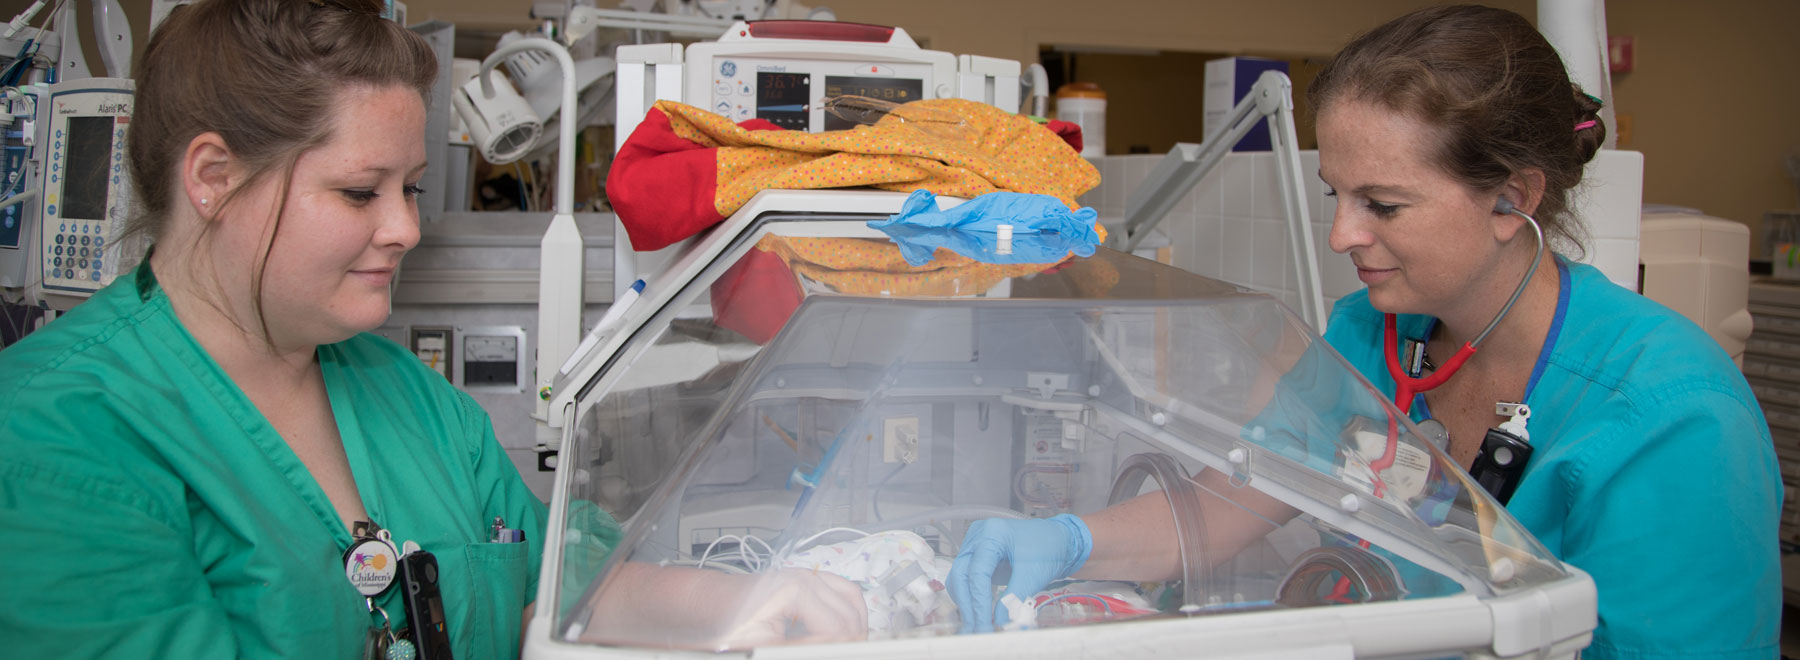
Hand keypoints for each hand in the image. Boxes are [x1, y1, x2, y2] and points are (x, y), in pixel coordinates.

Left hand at [713, 569, 867, 649]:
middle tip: (838, 653)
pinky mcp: (813, 579)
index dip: (832, 650)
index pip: (835, 627)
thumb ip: (795, 649)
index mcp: (794, 590)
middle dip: (848, 642)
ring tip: (848, 647)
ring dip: (857, 627)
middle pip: (849, 615)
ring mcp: (811, 575)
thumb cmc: (731, 625)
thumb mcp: (759, 645)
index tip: (821, 655)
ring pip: (854, 601)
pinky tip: (848, 630)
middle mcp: (807, 577)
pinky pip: (847, 591)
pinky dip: (853, 611)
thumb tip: (823, 651)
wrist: (718, 604)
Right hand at [946, 513, 1092, 632]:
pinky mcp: (979, 559)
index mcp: (991, 534)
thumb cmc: (1049, 549)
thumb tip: (1001, 624)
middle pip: (961, 575)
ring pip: (960, 580)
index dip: (979, 602)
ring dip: (966, 604)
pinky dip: (972, 598)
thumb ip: (1014, 599)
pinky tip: (978, 615)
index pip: (977, 572)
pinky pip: (968, 580)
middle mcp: (978, 537)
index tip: (985, 624)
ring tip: (976, 627)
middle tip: (977, 630)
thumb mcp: (1032, 575)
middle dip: (968, 605)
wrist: (1060, 541)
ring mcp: (976, 547)